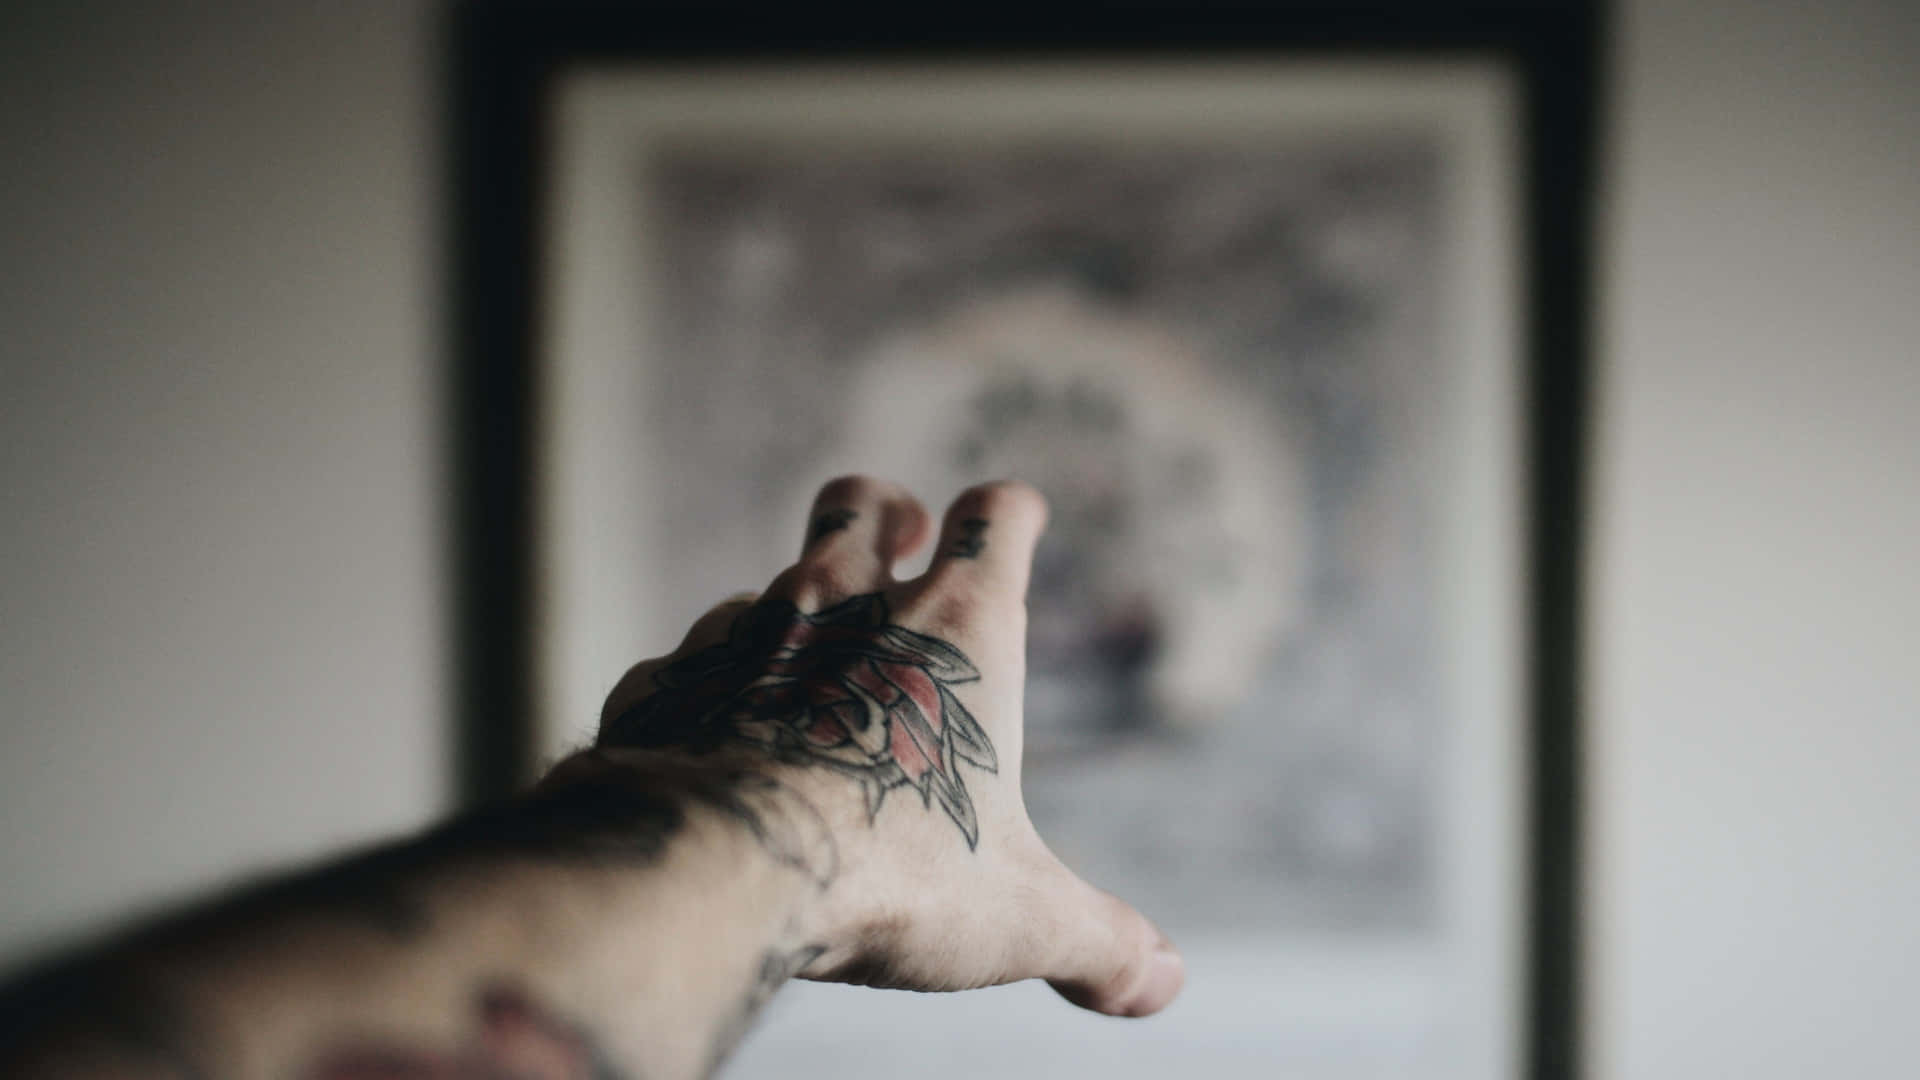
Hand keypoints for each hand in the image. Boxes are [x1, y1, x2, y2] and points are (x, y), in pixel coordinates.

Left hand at [590, 476, 1184, 1017]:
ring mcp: (743, 633)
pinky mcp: (664, 683)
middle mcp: (844, 602)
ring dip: (794, 612)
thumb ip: (1099, 942)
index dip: (1011, 512)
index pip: (995, 516)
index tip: (1016, 518)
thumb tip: (1163, 980)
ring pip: (769, 582)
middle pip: (860, 501)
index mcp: (955, 627)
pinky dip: (710, 688)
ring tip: (812, 673)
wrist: (712, 868)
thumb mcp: (1019, 918)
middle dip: (884, 511)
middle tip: (900, 538)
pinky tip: (721, 738)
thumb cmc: (887, 872)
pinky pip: (684, 663)